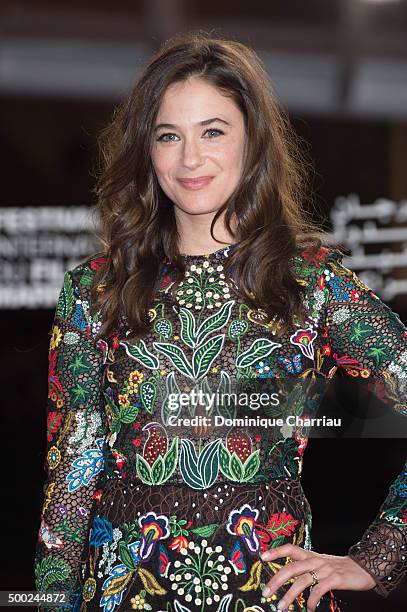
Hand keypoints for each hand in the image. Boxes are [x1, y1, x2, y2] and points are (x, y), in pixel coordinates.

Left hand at [260, 543, 376, 610]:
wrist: (363, 568)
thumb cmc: (338, 568)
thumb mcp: (320, 563)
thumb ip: (306, 567)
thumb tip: (286, 577)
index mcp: (310, 555)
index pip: (290, 548)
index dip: (276, 551)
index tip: (262, 557)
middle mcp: (315, 560)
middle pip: (291, 567)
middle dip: (276, 580)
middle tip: (266, 592)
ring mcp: (325, 569)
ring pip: (302, 581)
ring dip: (289, 595)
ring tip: (281, 607)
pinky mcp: (335, 579)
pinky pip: (319, 590)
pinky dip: (311, 600)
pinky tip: (308, 608)